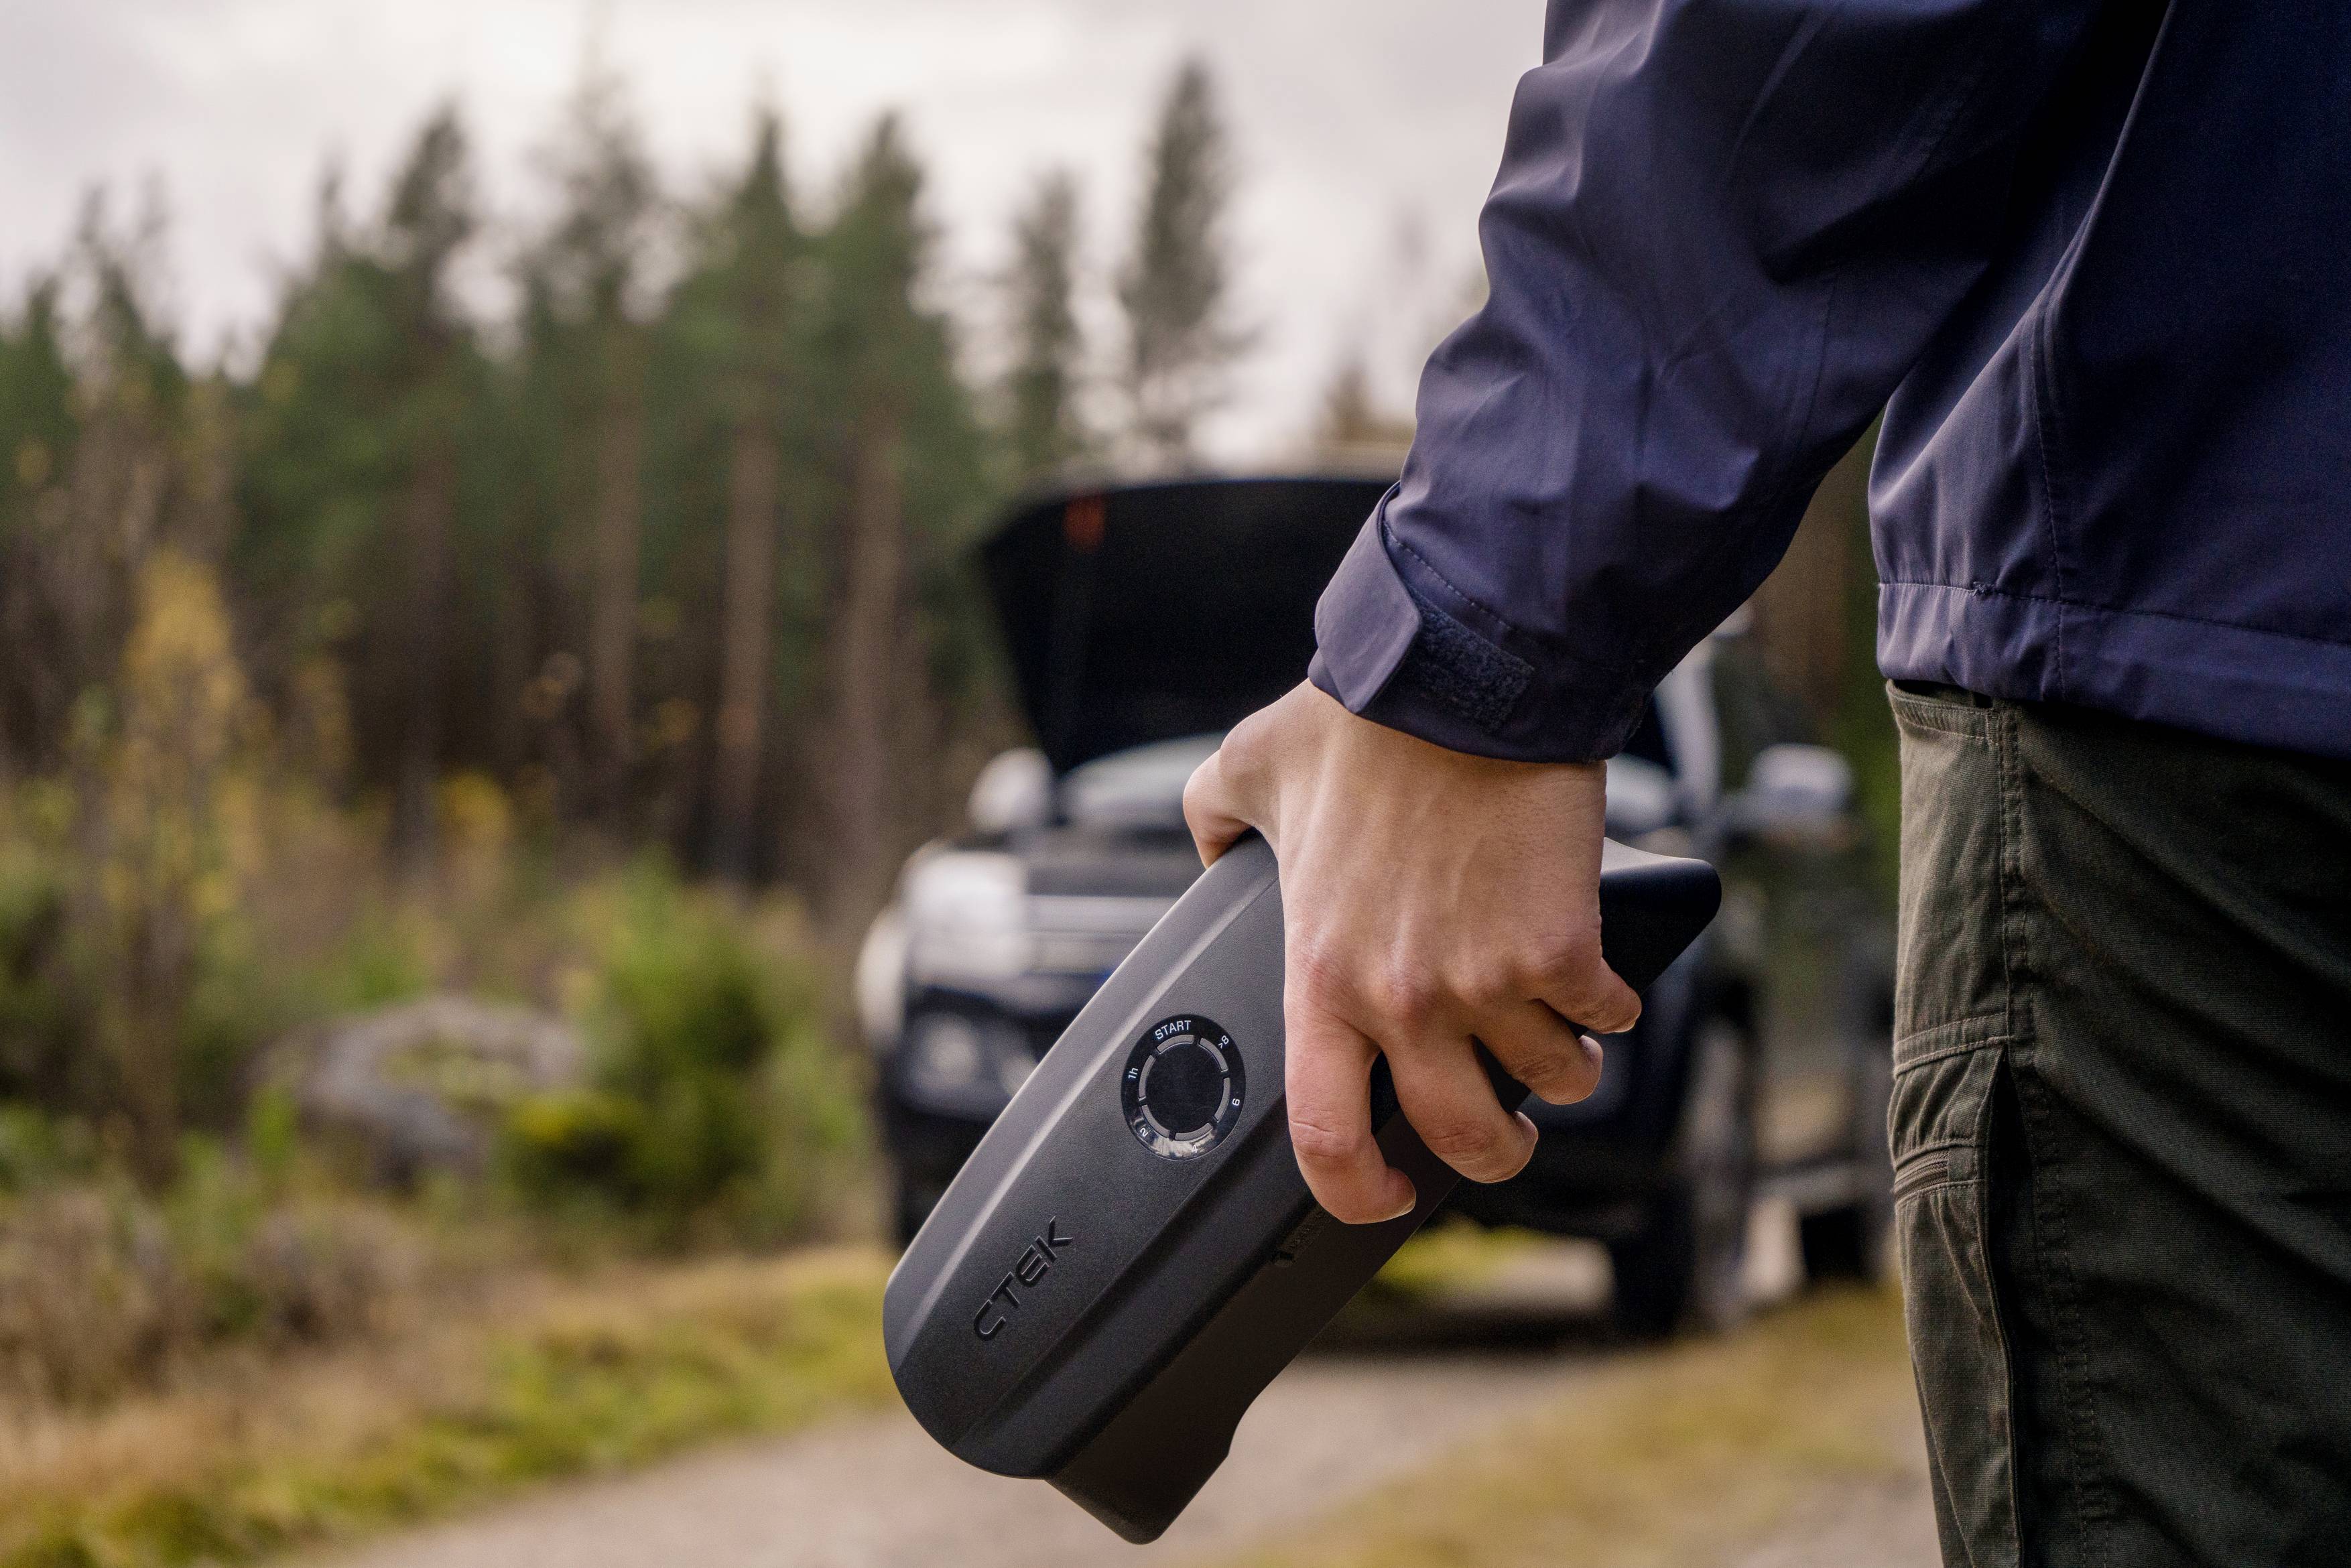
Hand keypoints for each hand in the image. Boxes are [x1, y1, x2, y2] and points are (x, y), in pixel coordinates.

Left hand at [1183, 683, 1639, 1222]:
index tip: (1387, 1193)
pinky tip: (1601, 983)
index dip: (1357, 1193)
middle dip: (1496, 1154)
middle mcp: (1400, 999)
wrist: (1466, 679)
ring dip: (1562, 1069)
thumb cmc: (1363, 720)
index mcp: (1320, 975)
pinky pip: (1605, 1019)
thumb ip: (1215, 819)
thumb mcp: (1249, 771)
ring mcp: (1486, 981)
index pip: (1324, 1137)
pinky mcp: (1563, 950)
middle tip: (1508, 1135)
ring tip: (1561, 1039)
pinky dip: (1610, 1008)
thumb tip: (1208, 845)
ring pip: (1550, 1082)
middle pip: (1462, 1138)